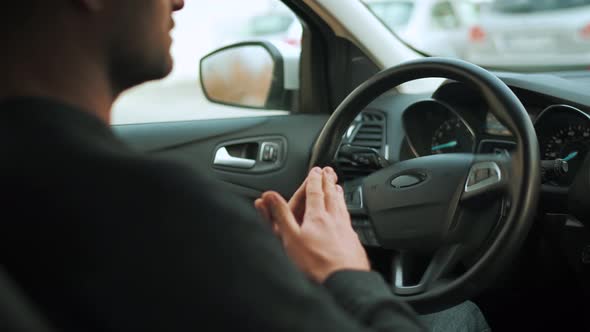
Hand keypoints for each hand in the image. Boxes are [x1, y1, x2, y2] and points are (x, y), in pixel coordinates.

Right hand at [255, 167, 369, 282]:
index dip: (314, 179)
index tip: (316, 170)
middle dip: (328, 182)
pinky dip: (346, 211)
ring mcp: (346, 229)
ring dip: (338, 194)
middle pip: (331, 195)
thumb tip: (269, 196)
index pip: (315, 191)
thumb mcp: (291, 238)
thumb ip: (281, 215)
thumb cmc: (316, 264)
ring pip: (342, 206)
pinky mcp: (353, 241)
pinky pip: (349, 219)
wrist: (345, 280)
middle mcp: (334, 219)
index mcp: (317, 216)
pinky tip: (347, 216)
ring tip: (338, 187)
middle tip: (329, 171)